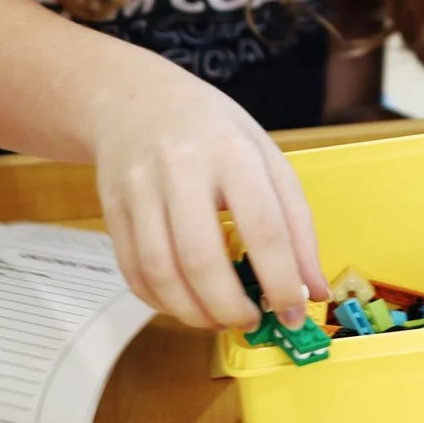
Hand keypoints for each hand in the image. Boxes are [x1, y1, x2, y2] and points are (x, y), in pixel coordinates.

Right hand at [92, 58, 326, 332]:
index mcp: (232, 151)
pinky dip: (162, 302)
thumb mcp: (266, 157)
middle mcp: (180, 168)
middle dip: (230, 308)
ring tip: (220, 319)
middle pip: (202, 259)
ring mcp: (139, 190)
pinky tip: (186, 303)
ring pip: (161, 273)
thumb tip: (313, 289)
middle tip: (251, 322)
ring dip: (194, 313)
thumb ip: (295, 223)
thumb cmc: (212, 131)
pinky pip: (134, 273)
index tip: (294, 312)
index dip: (281, 281)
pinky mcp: (111, 211)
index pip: (263, 228)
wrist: (136, 100)